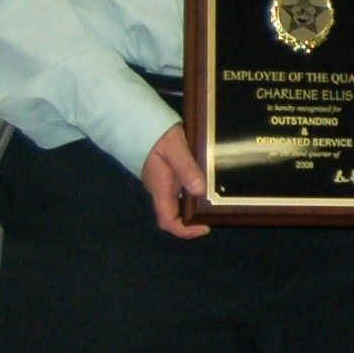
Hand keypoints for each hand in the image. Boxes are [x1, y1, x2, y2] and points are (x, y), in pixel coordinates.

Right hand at [140, 125, 210, 239]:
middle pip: (175, 215)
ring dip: (195, 205)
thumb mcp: (175, 149)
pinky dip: (193, 192)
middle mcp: (160, 189)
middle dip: (194, 219)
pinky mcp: (165, 174)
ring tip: (216, 199)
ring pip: (178, 202)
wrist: (137, 122)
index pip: (168, 221)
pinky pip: (179, 190)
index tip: (205, 228)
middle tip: (216, 212)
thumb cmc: (156, 135)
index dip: (185, 230)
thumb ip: (187, 169)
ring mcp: (162, 182)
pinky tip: (206, 184)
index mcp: (160, 188)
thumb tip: (200, 191)